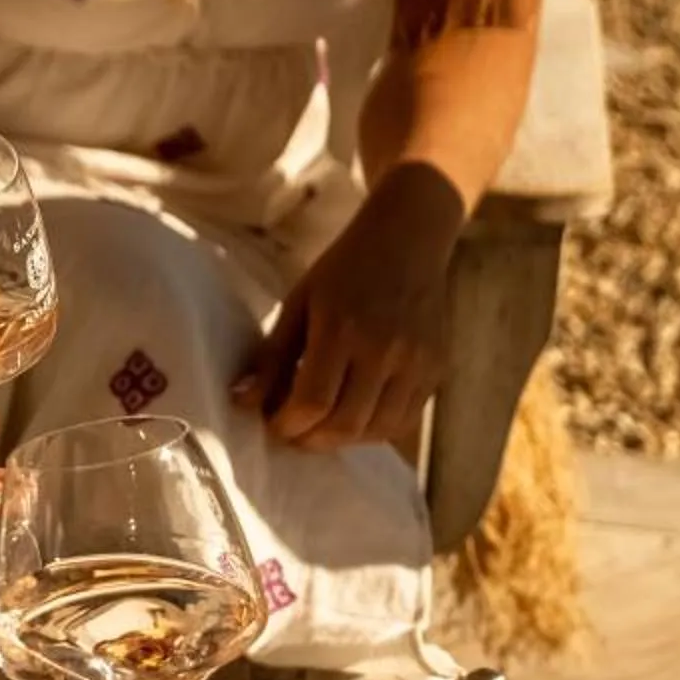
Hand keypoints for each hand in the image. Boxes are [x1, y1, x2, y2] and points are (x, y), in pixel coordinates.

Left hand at [234, 167, 463, 451]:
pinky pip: (404, 421)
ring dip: (343, 440)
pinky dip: (374, 431)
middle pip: (345, 424)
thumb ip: (272, 356)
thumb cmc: (346, 268)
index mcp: (342, 328)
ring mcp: (417, 363)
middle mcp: (384, 350)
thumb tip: (243, 402)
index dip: (287, 424)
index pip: (313, 402)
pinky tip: (355, 419)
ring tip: (322, 428)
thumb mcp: (299, 302)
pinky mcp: (437, 369)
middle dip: (311, 440)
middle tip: (293, 433)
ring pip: (377, 430)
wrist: (410, 238)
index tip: (272, 424)